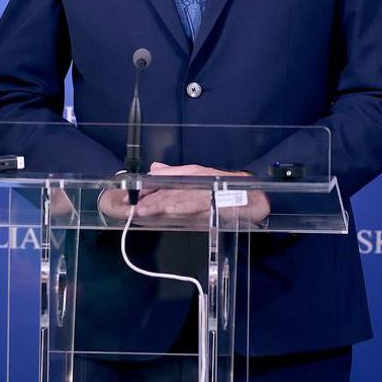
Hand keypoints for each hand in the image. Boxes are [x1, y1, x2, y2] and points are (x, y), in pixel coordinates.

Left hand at [98, 163, 269, 223]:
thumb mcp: (197, 176)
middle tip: (135, 210)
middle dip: (151, 202)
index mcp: (190, 175)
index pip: (164, 181)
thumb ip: (175, 173)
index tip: (131, 199)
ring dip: (163, 206)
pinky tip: (173, 212)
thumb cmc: (223, 187)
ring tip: (148, 211)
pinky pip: (197, 208)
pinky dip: (184, 210)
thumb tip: (154, 168)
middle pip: (169, 192)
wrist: (251, 197)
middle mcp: (196, 182)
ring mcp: (205, 194)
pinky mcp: (214, 205)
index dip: (147, 189)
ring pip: (180, 200)